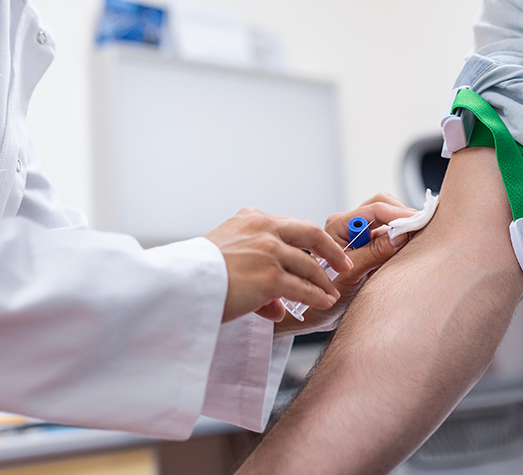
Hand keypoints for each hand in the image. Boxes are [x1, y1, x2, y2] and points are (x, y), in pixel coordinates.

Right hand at [205, 207, 352, 322]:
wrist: (180, 284)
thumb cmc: (198, 274)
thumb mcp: (227, 258)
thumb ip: (255, 271)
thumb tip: (277, 304)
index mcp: (251, 218)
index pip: (291, 225)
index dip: (310, 239)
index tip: (321, 249)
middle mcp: (263, 229)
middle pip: (311, 233)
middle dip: (331, 249)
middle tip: (343, 262)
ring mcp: (268, 252)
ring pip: (309, 265)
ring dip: (324, 281)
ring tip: (331, 292)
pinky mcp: (269, 277)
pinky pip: (303, 288)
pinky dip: (316, 296)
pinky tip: (323, 302)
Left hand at [274, 193, 416, 334]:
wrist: (315, 313)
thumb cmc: (323, 294)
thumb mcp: (350, 275)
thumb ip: (374, 253)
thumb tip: (400, 235)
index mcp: (339, 225)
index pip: (375, 209)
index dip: (399, 214)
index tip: (418, 222)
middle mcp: (349, 226)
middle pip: (383, 206)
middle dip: (403, 215)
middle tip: (422, 227)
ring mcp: (359, 235)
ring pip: (388, 221)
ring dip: (403, 228)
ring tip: (417, 241)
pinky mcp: (369, 247)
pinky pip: (389, 237)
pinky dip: (401, 241)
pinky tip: (408, 251)